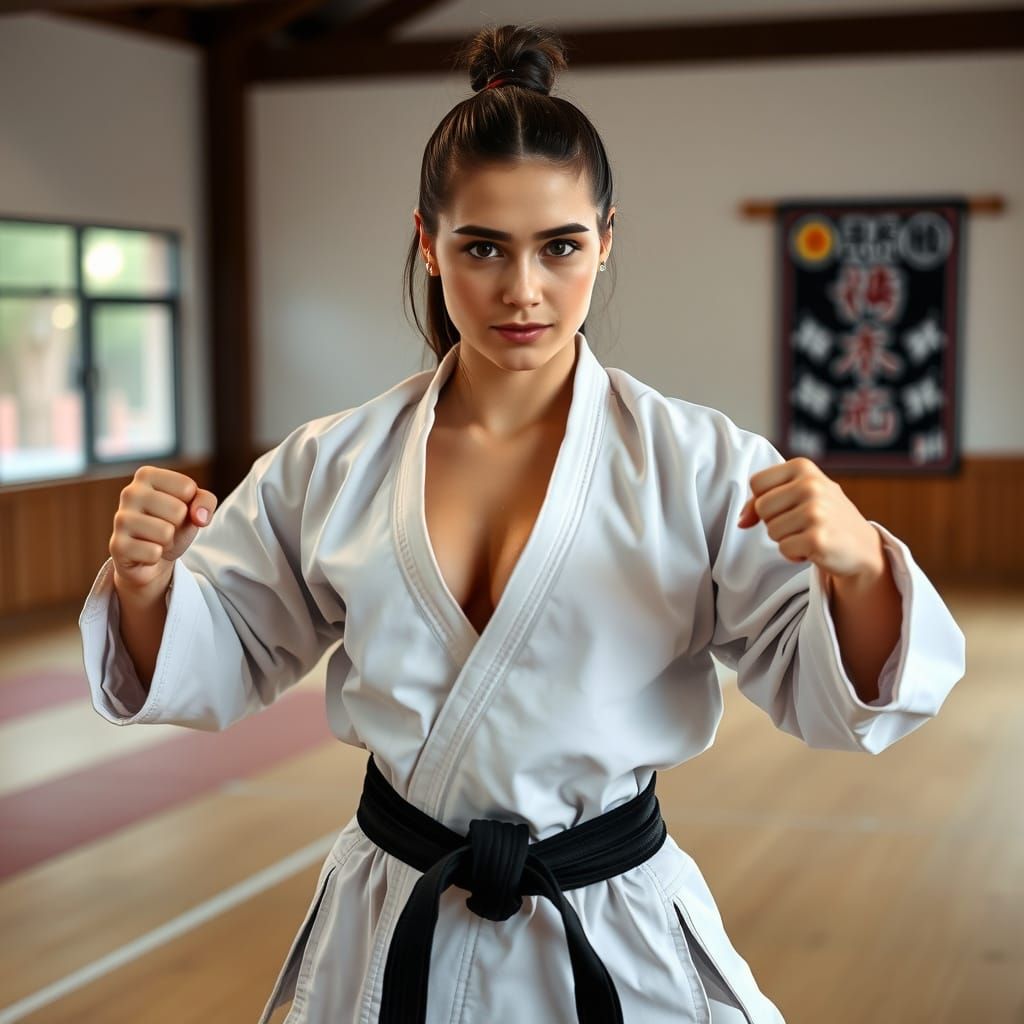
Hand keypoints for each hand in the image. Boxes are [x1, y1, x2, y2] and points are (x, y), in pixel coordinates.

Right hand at [110, 466, 217, 592]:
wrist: (153, 555)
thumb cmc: (173, 523)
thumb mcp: (196, 507)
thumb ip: (206, 501)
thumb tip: (199, 517)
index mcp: (147, 475)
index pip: (187, 487)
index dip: (191, 504)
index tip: (178, 509)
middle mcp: (130, 492)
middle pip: (178, 510)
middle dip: (178, 524)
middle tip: (166, 526)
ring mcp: (120, 518)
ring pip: (166, 532)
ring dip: (168, 541)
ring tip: (156, 539)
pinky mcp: (117, 545)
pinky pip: (153, 553)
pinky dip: (156, 556)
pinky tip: (145, 551)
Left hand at [736, 457, 884, 580]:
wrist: (863, 546)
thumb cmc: (825, 517)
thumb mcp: (797, 495)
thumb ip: (762, 500)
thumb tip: (741, 521)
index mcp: (803, 467)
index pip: (757, 483)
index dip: (763, 500)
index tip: (785, 507)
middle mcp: (811, 485)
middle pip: (761, 508)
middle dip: (775, 521)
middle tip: (801, 523)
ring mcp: (816, 511)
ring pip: (771, 530)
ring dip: (786, 539)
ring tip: (809, 534)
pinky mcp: (817, 538)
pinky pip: (783, 549)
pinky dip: (794, 554)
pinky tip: (814, 548)